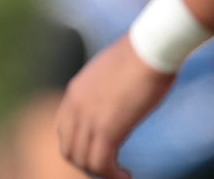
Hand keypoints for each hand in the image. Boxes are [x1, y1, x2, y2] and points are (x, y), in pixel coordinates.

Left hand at [56, 34, 174, 177]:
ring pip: (84, 161)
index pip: (63, 130)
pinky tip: (127, 175)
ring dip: (102, 172)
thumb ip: (103, 92)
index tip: (97, 153)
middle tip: (109, 168)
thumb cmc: (140, 56)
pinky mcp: (108, 128)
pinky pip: (102, 164)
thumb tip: (113, 106)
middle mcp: (75, 105)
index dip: (78, 147)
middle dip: (87, 164)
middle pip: (69, 149)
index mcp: (74, 91)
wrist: (150, 47)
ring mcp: (89, 117)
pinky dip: (113, 175)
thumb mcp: (109, 74)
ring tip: (120, 174)